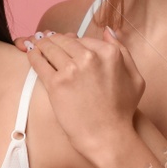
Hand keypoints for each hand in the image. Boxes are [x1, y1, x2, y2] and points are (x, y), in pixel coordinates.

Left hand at [23, 27, 143, 160]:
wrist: (107, 136)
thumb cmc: (122, 111)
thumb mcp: (135, 78)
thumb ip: (123, 51)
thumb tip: (107, 31)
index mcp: (110, 53)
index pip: (83, 39)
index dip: (72, 41)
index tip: (64, 43)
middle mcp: (90, 58)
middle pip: (65, 40)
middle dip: (54, 39)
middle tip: (45, 40)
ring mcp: (72, 70)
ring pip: (50, 48)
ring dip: (41, 44)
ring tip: (36, 45)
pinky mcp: (56, 84)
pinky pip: (39, 62)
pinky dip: (33, 55)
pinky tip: (31, 54)